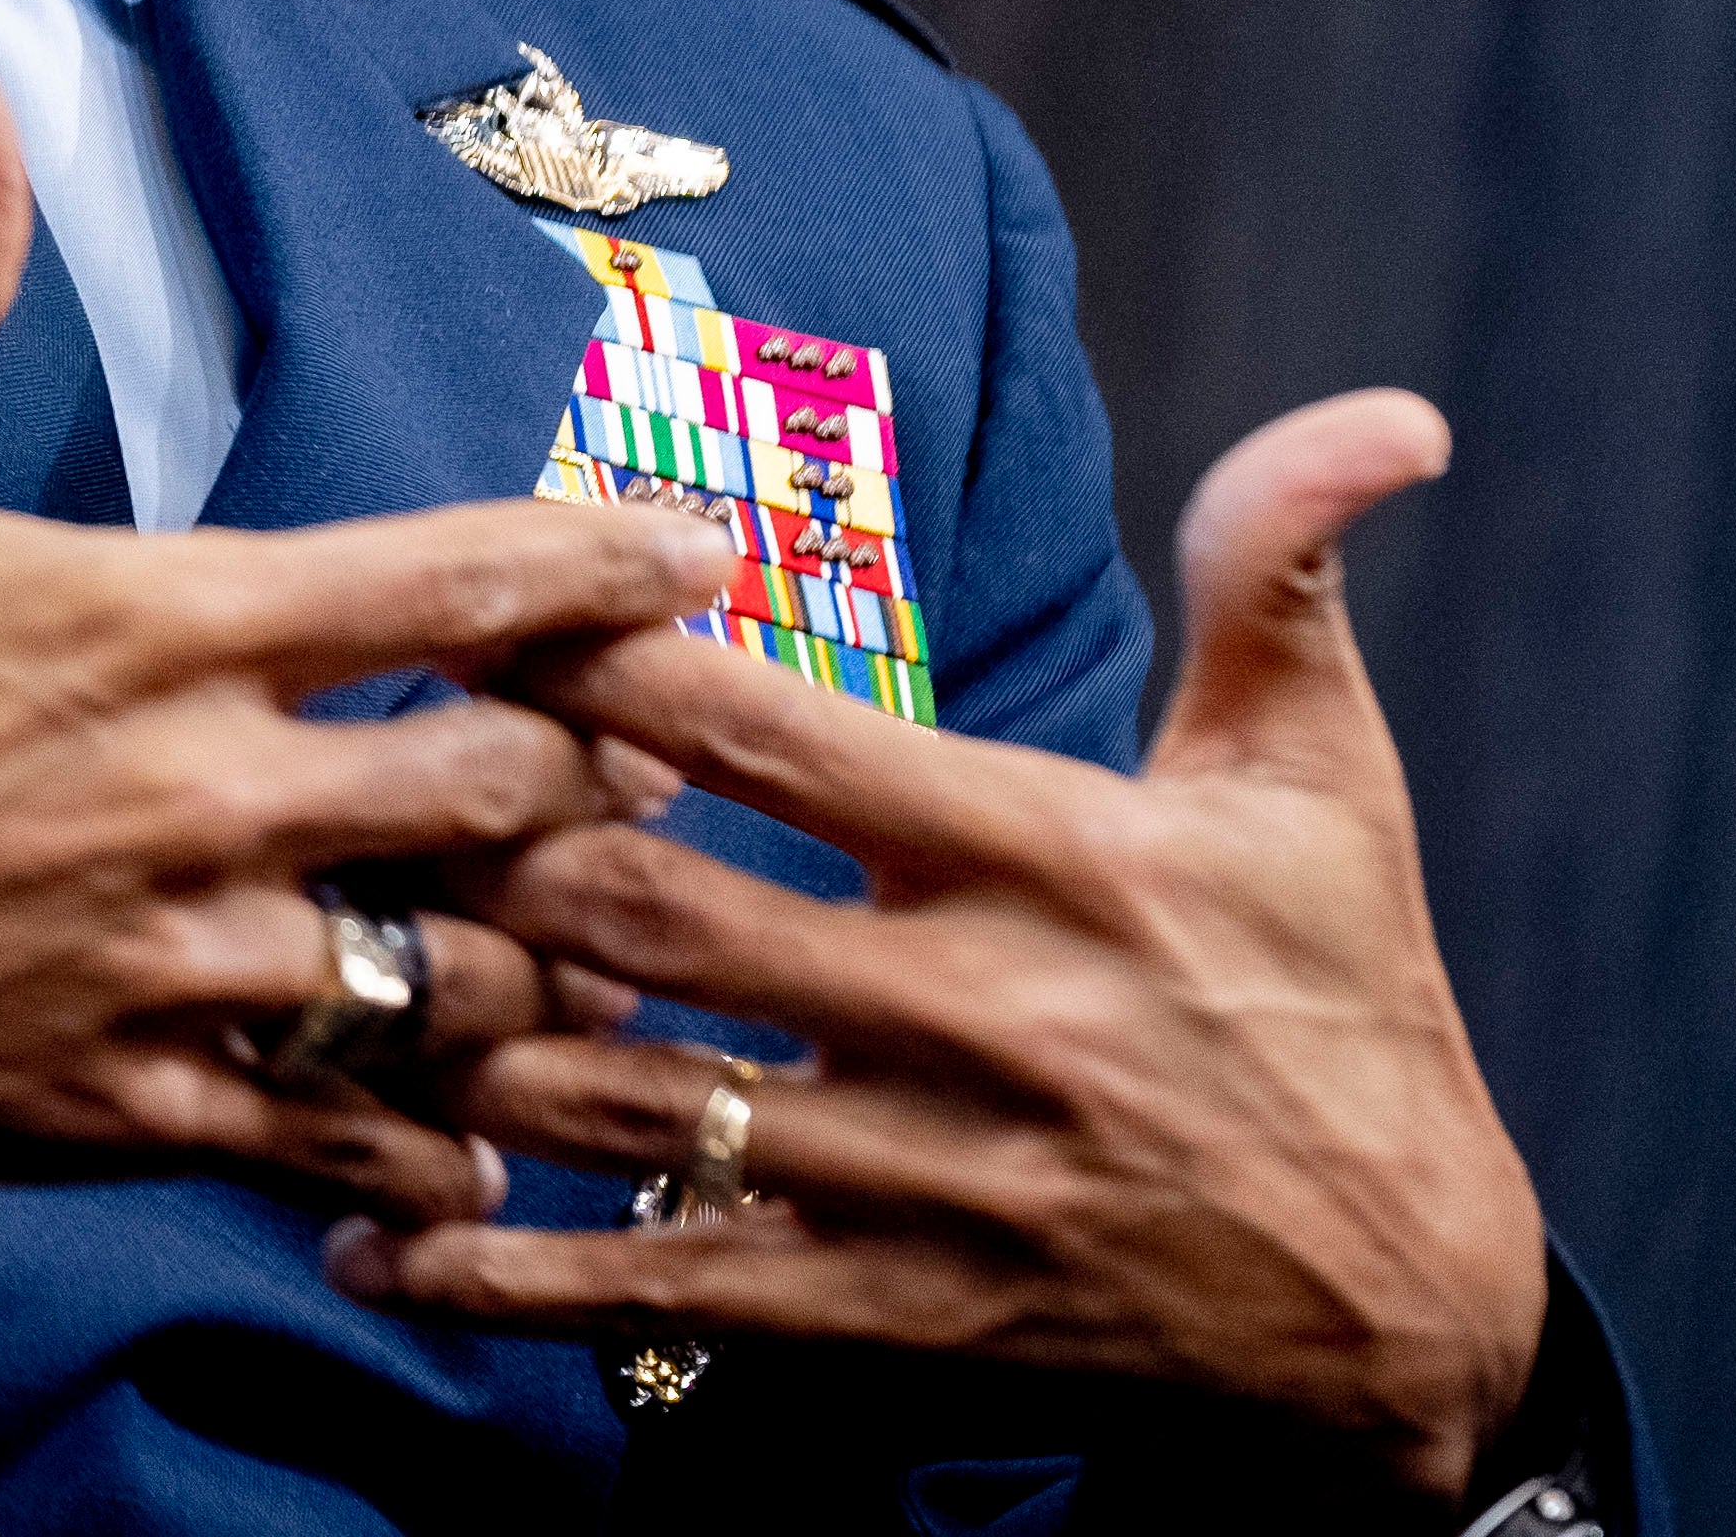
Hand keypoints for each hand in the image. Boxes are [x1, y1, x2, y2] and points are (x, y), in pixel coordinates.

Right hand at [0, 36, 727, 1221]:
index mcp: (150, 624)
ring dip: (540, 964)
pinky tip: (466, 1149)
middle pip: (511, 786)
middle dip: (601, 772)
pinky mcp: (117, 1114)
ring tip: (585, 950)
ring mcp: (171, 971)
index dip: (605, 563)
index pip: (453, 579)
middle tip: (650, 762)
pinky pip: (343, 1152)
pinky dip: (428, 1152)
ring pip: (462, 986)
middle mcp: (201, 800)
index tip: (699, 556)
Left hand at [349, 392, 1547, 1501]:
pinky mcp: (894, 1324)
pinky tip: (376, 1241)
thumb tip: (1379, 412)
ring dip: (455, 1042)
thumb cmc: (1350, 1010)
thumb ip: (1282, 581)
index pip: (772, 731)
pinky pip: (659, 1294)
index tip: (474, 602)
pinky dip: (505, 1272)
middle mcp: (968, 1017)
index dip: (600, 657)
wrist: (1418, 1322)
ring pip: (621, 1098)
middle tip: (350, 788)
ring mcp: (919, 1182)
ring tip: (318, 979)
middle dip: (480, 847)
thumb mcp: (1326, 788)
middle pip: (647, 908)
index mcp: (1046, 859)